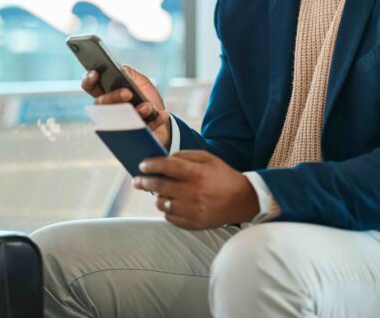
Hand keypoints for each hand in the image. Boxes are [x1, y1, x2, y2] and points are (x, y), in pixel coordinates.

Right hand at [81, 65, 171, 148]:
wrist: (162, 118)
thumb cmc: (146, 97)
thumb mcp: (139, 81)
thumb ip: (128, 73)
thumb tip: (120, 70)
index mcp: (107, 92)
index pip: (90, 86)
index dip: (88, 80)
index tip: (95, 73)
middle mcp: (109, 109)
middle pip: (101, 104)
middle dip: (113, 97)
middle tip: (127, 93)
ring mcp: (120, 124)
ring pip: (118, 120)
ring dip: (135, 112)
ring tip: (148, 107)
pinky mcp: (135, 136)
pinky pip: (142, 129)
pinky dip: (154, 120)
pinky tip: (162, 114)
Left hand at [134, 150, 259, 228]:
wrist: (242, 200)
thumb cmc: (222, 176)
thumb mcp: (208, 158)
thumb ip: (185, 156)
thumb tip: (164, 159)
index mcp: (197, 174)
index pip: (167, 166)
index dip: (151, 165)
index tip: (142, 165)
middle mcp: (193, 193)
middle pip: (160, 186)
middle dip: (144, 182)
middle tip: (137, 180)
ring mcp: (192, 210)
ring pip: (162, 204)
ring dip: (158, 197)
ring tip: (163, 193)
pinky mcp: (193, 224)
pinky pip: (169, 217)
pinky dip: (168, 210)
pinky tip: (174, 204)